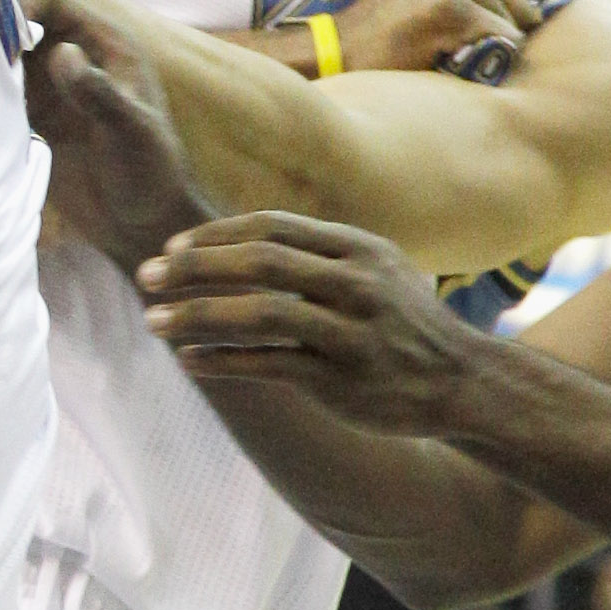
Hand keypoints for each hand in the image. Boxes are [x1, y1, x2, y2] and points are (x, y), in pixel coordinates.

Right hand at [18, 0, 214, 273]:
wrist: (140, 224)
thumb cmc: (151, 173)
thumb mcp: (131, 131)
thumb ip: (98, 92)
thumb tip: (62, 53)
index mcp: (105, 43)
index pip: (52, 1)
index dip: (20, 3)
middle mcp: (74, 56)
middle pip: (21, 20)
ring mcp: (50, 86)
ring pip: (4, 52)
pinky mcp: (32, 116)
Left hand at [134, 210, 484, 430]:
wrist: (463, 382)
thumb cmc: (403, 323)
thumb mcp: (375, 269)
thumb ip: (316, 253)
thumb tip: (236, 242)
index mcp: (358, 248)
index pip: (272, 227)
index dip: (215, 234)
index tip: (171, 246)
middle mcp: (357, 283)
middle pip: (261, 262)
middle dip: (195, 267)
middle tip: (147, 275)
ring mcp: (352, 332)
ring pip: (260, 315)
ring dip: (197, 316)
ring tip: (153, 320)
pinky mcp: (343, 380)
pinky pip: (270, 365)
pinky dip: (223, 361)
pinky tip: (188, 360)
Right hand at [335, 0, 543, 78]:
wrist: (345, 45)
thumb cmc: (403, 16)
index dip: (501, 9)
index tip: (457, 10)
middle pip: (529, 3)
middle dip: (496, 26)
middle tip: (446, 27)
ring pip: (517, 25)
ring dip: (482, 42)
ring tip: (440, 35)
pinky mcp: (449, 6)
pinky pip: (500, 43)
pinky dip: (477, 59)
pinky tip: (437, 47)